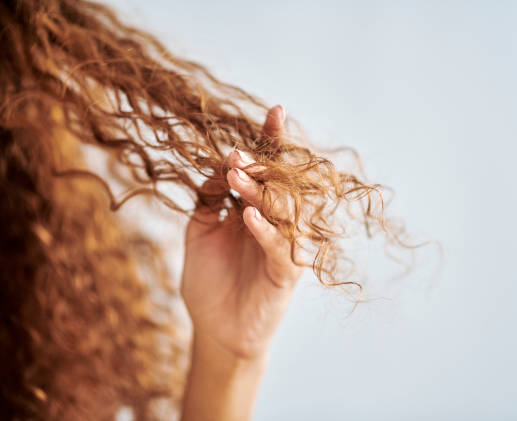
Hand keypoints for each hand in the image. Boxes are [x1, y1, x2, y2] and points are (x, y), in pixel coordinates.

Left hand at [180, 105, 302, 359]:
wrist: (215, 329)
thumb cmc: (210, 280)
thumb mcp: (201, 230)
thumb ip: (209, 197)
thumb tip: (217, 161)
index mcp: (257, 208)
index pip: (267, 169)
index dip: (272, 141)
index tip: (275, 110)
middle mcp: (275, 223)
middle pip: (278, 184)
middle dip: (260, 166)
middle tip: (236, 156)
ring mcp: (284, 246)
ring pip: (282, 211)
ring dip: (260, 192)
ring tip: (238, 177)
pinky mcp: (286, 273)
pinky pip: (280, 247)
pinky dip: (265, 229)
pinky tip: (247, 215)